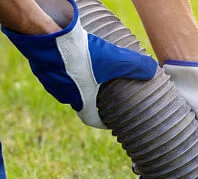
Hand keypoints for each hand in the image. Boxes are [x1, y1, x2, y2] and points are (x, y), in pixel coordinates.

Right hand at [2, 0, 156, 127]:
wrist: (46, 37)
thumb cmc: (81, 54)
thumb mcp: (113, 60)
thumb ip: (134, 66)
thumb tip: (154, 70)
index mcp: (82, 101)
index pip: (92, 120)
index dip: (103, 121)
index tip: (109, 120)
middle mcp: (65, 95)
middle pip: (81, 102)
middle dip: (93, 99)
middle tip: (102, 92)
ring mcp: (51, 82)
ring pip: (68, 87)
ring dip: (78, 83)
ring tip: (89, 73)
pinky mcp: (42, 68)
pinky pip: (56, 73)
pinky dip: (66, 70)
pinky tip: (73, 59)